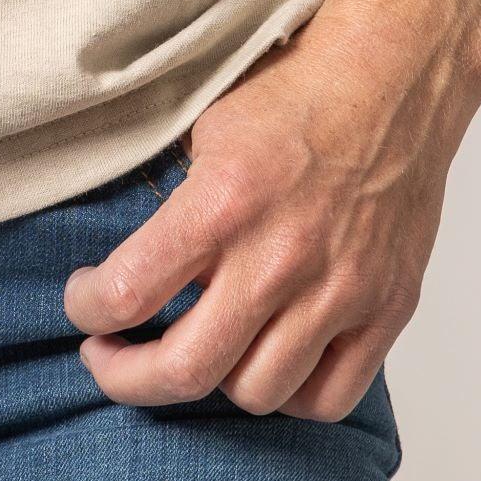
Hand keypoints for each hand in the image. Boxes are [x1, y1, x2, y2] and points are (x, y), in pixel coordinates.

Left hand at [64, 0, 480, 418]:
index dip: (86, 310)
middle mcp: (280, 258)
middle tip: (110, 357)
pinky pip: (330, 399)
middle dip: (125, 376)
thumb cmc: (297, 100)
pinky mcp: (388, 309)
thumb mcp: (206, 133)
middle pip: (185, 372)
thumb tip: (132, 278)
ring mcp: (340, 290)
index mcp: (223, 204)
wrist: (396, 81)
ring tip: (201, 350)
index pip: (126, 294)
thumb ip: (174, 213)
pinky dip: (292, 395)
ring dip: (214, 381)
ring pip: (256, 395)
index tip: (85, 303)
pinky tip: (270, 360)